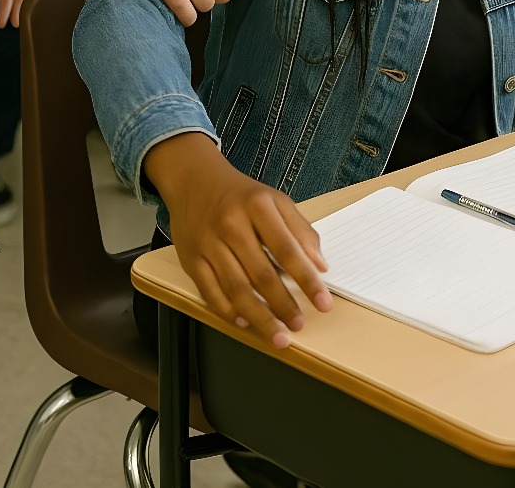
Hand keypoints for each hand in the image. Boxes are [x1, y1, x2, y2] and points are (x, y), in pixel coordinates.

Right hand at [146, 134, 331, 346]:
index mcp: (257, 206)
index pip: (287, 249)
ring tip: (278, 335)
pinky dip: (228, 311)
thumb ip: (300, 231)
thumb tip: (320, 266)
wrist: (194, 180)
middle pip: (261, 274)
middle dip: (283, 305)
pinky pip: (210, 292)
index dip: (307, 280)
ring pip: (236, 288)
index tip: (323, 303)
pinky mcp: (191, 258)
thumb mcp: (275, 200)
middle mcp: (231, 224)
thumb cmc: (241, 195)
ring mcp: (208, 243)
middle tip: (299, 324)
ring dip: (260, 317)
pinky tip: (244, 321)